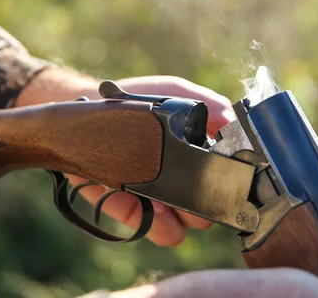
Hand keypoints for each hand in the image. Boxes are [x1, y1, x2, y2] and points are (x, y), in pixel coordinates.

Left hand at [65, 75, 235, 245]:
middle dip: (206, 202)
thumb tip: (233, 120)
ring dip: (184, 218)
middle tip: (201, 192)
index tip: (230, 176)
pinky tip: (160, 215)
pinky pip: (147, 226)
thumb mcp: (174, 92)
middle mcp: (178, 179)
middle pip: (205, 207)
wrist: (85, 106)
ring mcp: (154, 197)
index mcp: (194, 155)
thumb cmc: (134, 98)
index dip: (228, 179)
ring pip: (181, 225)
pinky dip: (157, 225)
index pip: (221, 176)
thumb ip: (205, 103)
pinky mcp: (126, 206)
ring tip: (179, 208)